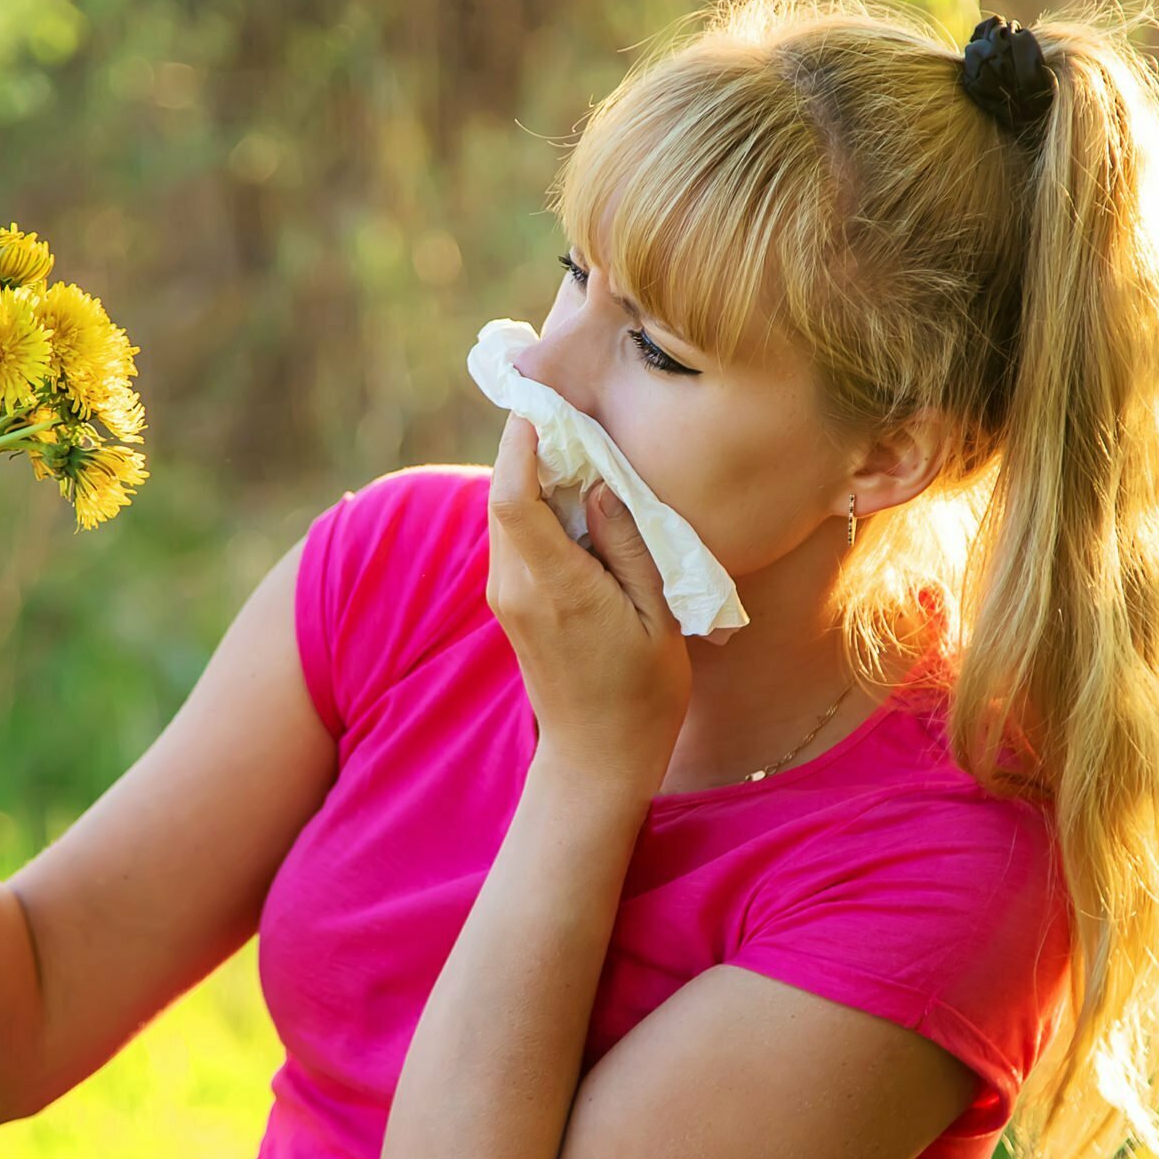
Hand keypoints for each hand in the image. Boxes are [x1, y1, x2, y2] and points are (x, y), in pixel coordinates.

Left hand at [484, 410, 690, 801]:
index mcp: (554, 587)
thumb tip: (598, 485)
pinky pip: (513, 535)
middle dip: (527, 447)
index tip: (540, 402)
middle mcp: (516, 587)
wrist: (598, 755)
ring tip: (574, 442)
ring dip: (530, 474)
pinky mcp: (509, 602)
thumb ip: (628, 544)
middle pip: (502, 495)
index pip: (513, 498)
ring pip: (504, 512)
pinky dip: (533, 504)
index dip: (518, 444)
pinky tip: (570, 494)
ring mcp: (506, 596)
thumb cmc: (644, 691)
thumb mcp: (656, 615)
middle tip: (566, 408)